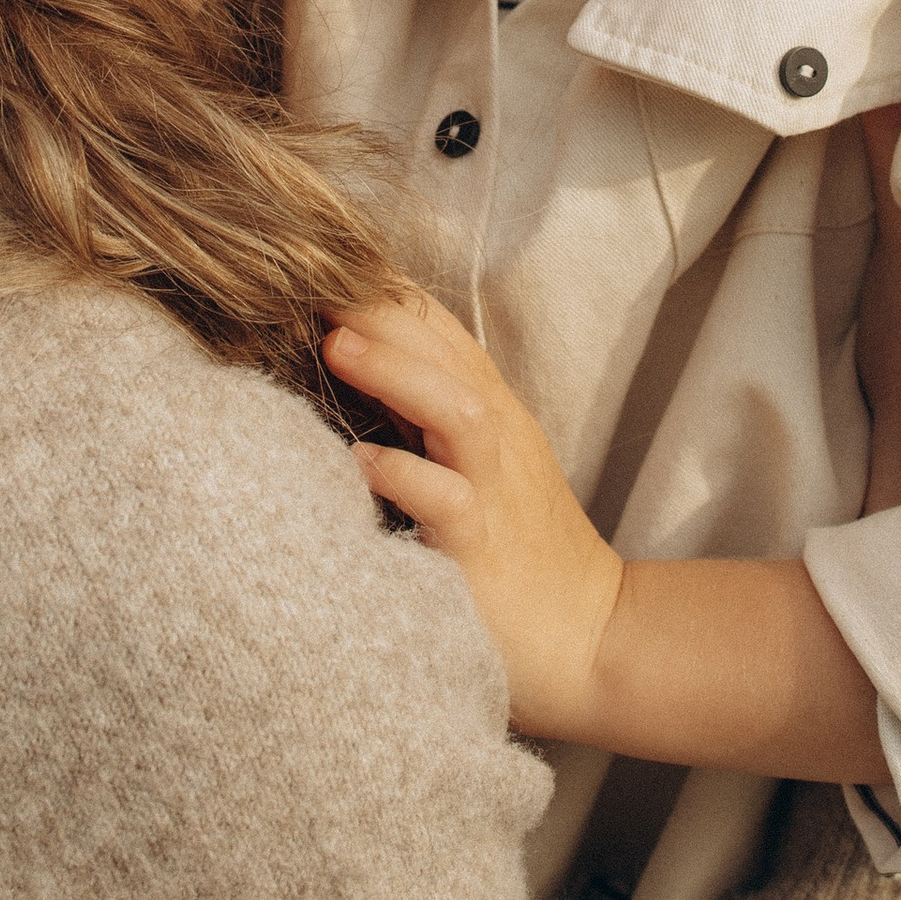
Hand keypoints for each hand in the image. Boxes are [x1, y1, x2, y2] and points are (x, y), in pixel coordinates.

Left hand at [323, 287, 623, 745]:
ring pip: (455, 409)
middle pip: (445, 351)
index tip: (319, 261)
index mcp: (491, 414)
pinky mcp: (485, 550)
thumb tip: (349, 372)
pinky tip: (357, 464)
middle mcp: (497, 438)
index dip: (384, 292)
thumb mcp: (481, 467)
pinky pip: (449, 502)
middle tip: (309, 280)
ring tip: (333, 345)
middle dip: (379, 310)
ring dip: (394, 372)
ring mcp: (495, 490)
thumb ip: (428, 418)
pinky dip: (404, 477)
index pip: (440, 330)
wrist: (591, 638)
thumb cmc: (521, 553)